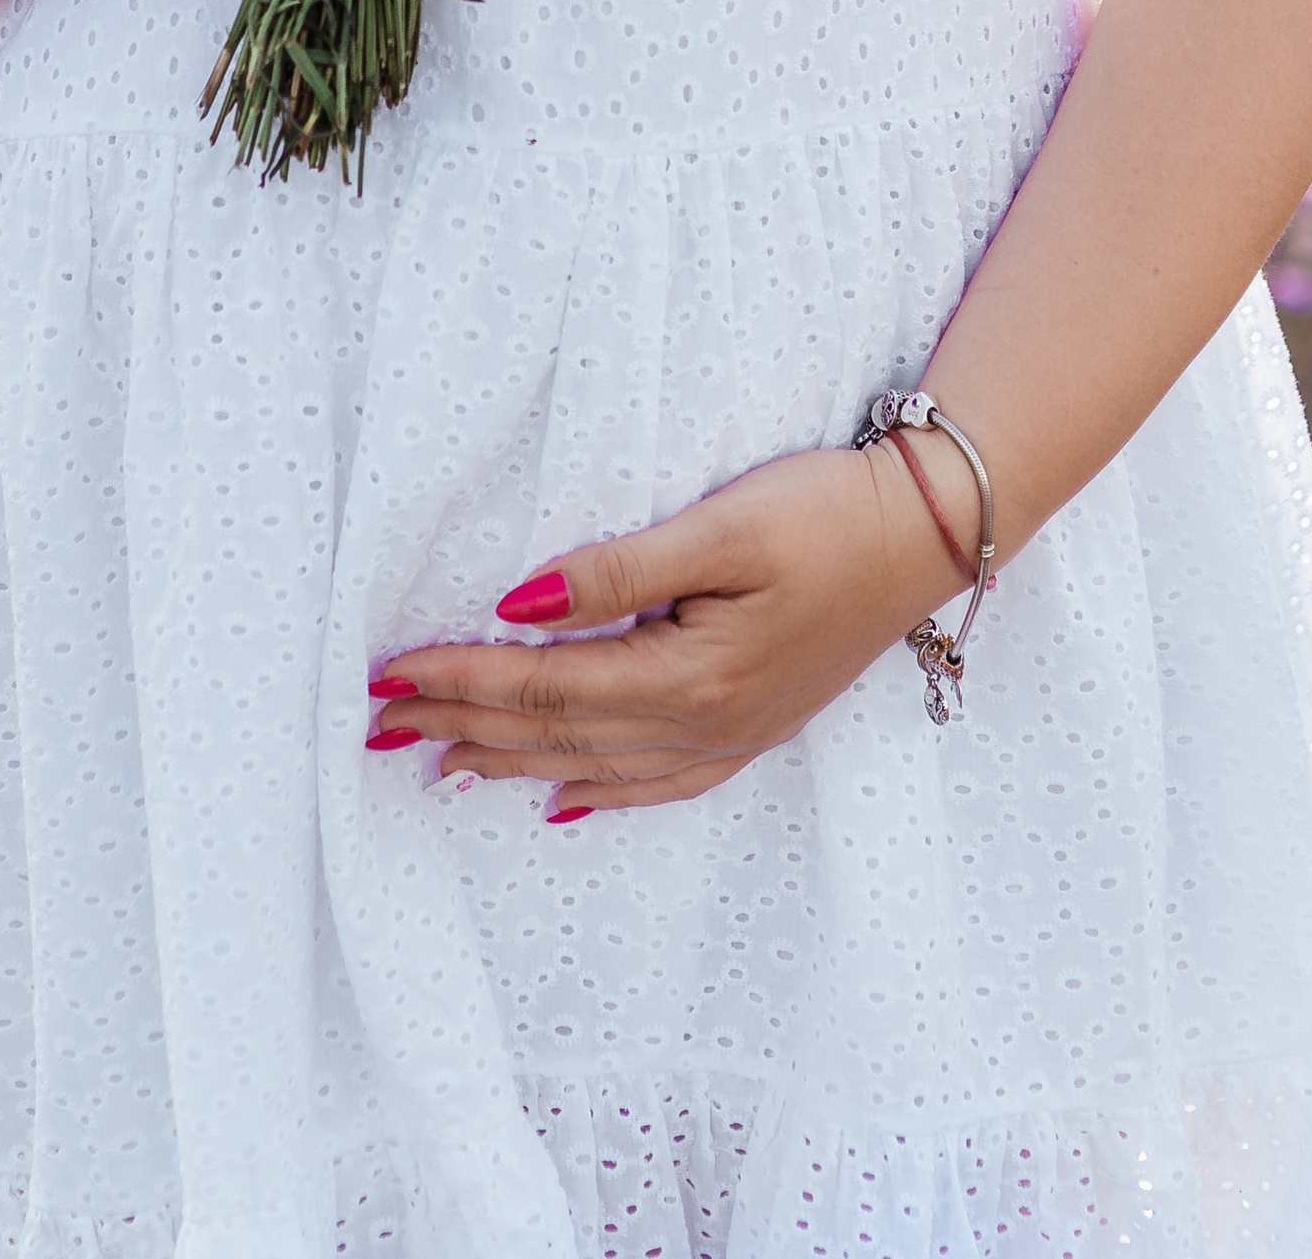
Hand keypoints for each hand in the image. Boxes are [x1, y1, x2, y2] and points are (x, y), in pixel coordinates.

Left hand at [366, 437, 970, 817]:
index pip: (543, 684)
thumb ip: (619, 571)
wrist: (932, 532)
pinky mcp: (754, 727)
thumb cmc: (828, 512)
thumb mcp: (722, 525)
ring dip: (512, 760)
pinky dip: (598, 791)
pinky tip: (562, 799)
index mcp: (690, 677)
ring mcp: (733, 736)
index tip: (386, 673)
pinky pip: (657, 782)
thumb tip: (519, 600)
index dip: (459, 679)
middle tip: (379, 722)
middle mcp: (705, 724)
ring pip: (595, 764)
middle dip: (463, 724)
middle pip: (556, 732)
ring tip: (440, 759)